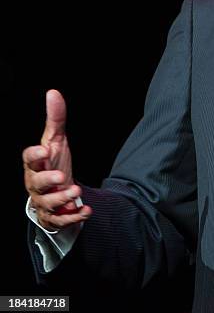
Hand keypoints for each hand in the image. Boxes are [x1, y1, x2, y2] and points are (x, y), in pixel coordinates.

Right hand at [22, 89, 91, 230]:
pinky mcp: (55, 216)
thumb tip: (53, 92)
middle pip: (36, 183)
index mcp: (36, 164)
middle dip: (47, 180)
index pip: (29, 159)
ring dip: (62, 198)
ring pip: (48, 203)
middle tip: (61, 176)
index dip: (34, 155)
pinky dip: (74, 216)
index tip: (45, 150)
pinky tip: (87, 210)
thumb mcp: (56, 141)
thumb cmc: (53, 163)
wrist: (56, 192)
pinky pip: (62, 220)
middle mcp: (36, 184)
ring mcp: (45, 201)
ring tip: (76, 191)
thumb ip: (56, 119)